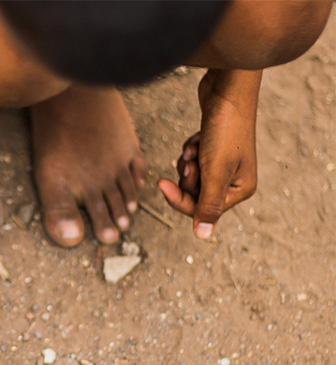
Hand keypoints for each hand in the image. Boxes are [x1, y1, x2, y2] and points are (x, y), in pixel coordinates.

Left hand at [158, 69, 260, 238]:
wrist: (227, 90)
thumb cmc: (225, 129)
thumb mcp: (215, 171)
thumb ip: (207, 205)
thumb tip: (202, 236)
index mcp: (240, 190)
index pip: (200, 210)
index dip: (178, 198)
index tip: (161, 184)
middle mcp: (235, 180)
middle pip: (194, 194)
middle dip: (186, 176)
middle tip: (192, 159)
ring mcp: (225, 165)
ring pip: (190, 177)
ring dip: (187, 161)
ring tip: (197, 146)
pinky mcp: (214, 150)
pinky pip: (192, 160)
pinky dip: (190, 150)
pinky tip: (197, 137)